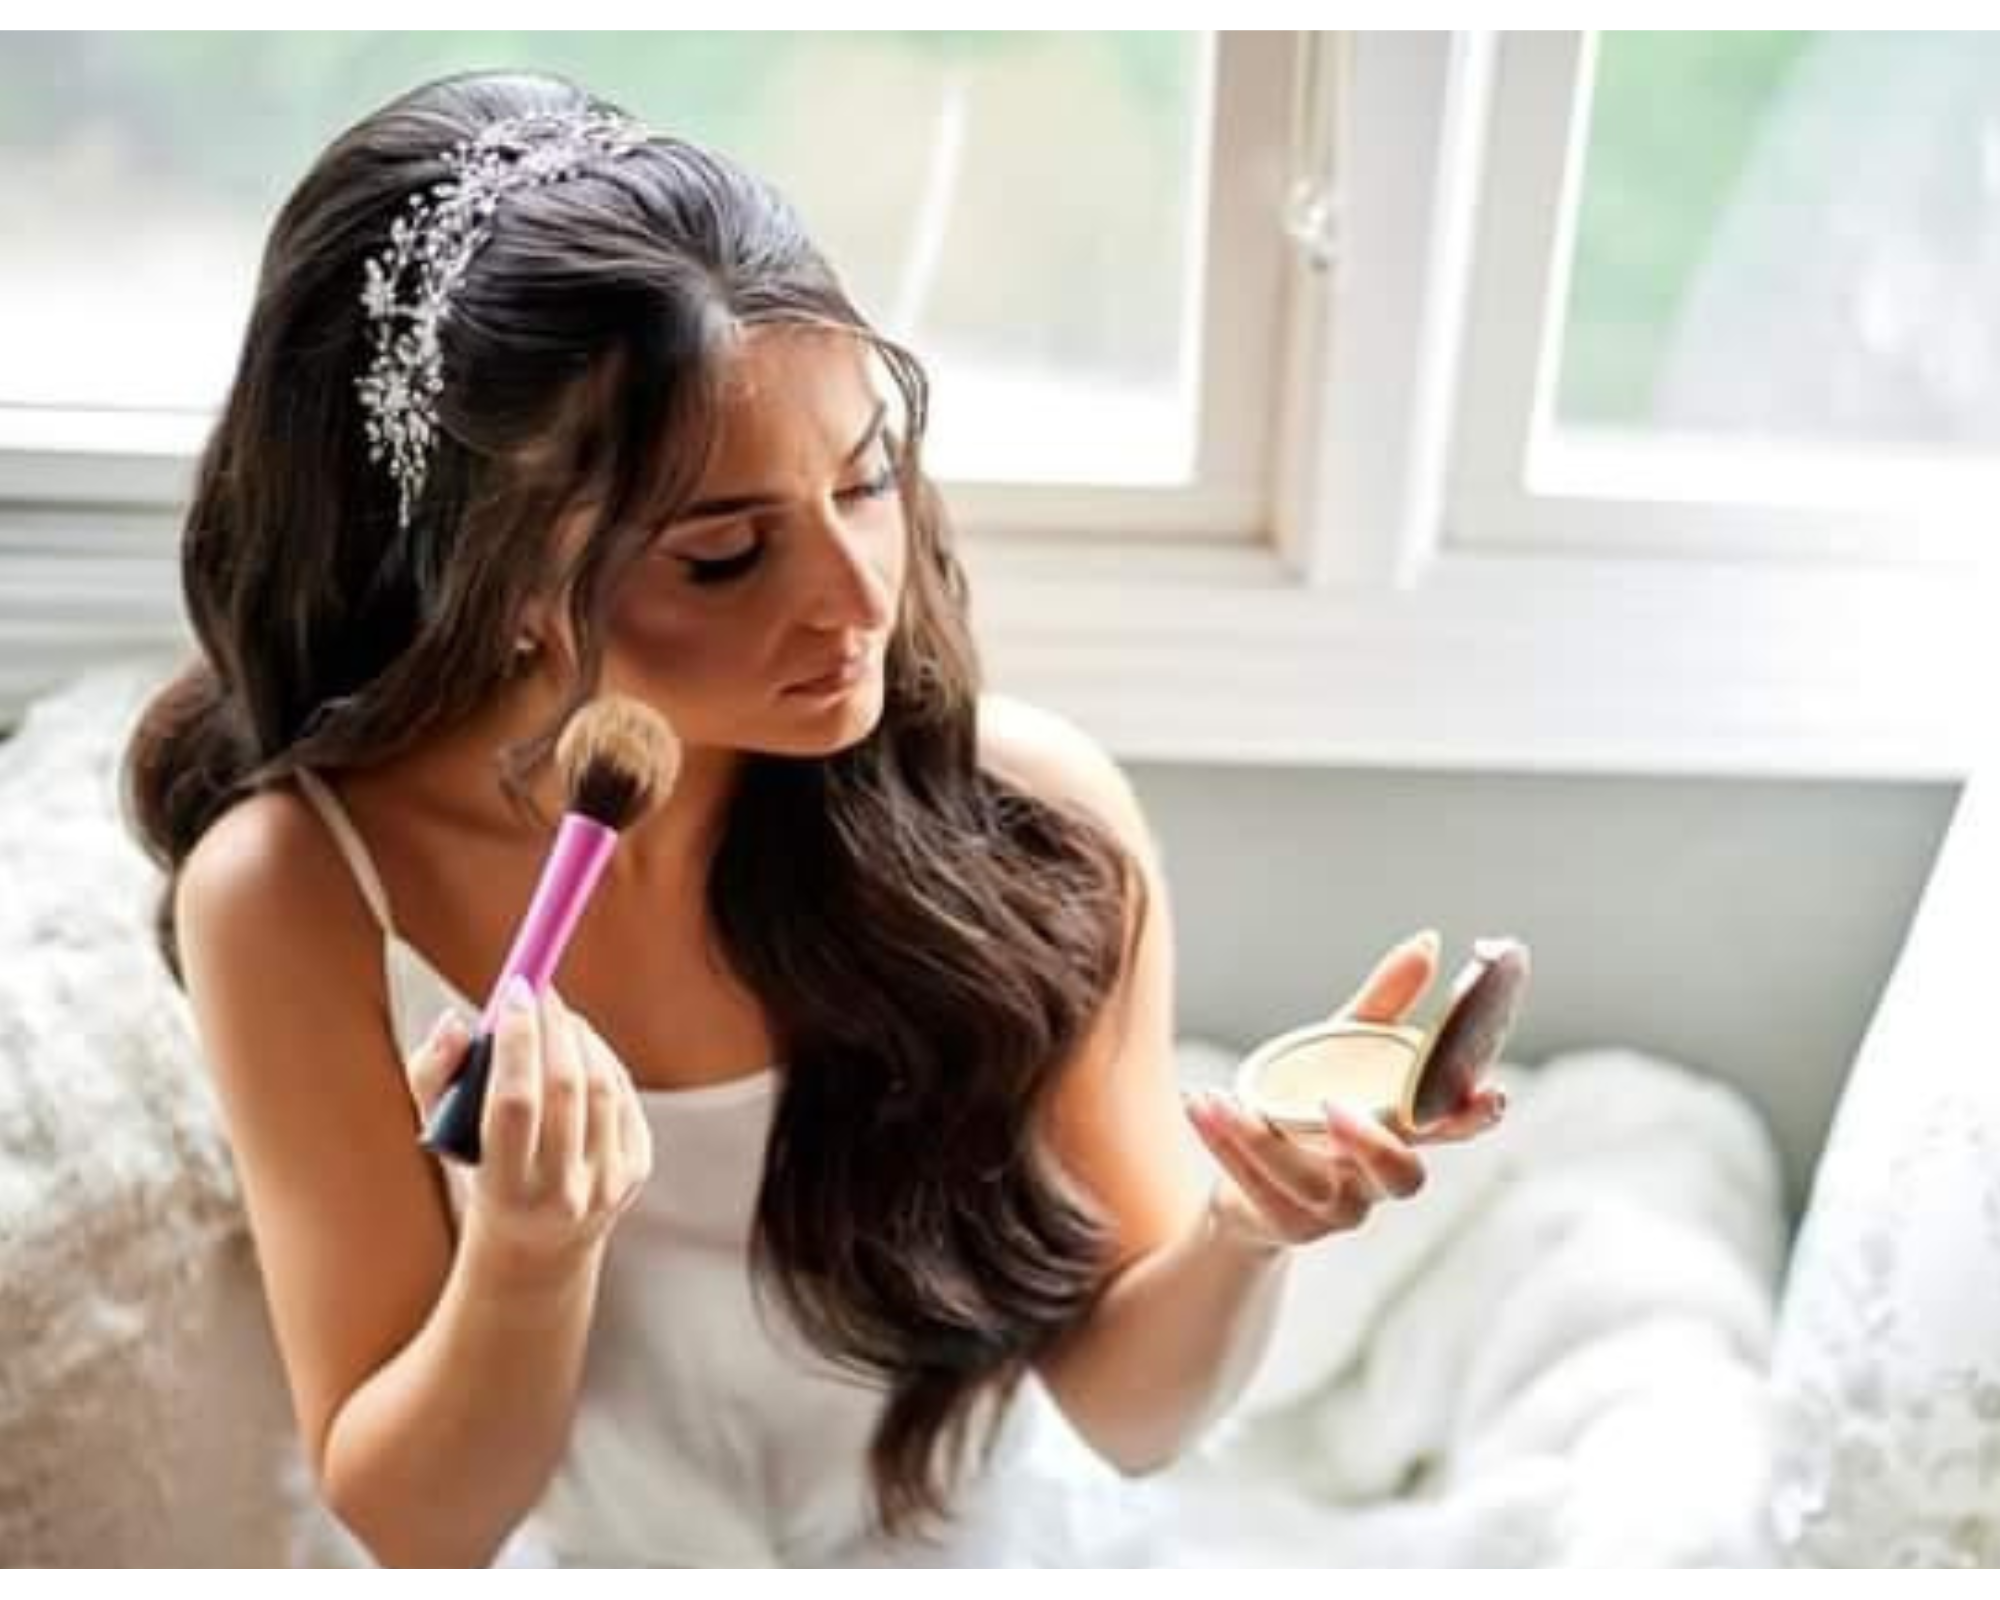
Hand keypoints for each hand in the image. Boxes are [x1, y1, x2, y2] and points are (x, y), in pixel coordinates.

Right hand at [405, 978, 653, 1272]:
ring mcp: (607, 1182)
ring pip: (601, 1084)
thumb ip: (434, 1075)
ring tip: (556, 1016)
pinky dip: (600, 1058)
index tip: (513, 991)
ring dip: (579, 1036)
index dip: (516, 1040)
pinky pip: (622, 1094)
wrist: (538, 1245)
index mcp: (506, 1189)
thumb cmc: (479, 1171)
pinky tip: (579, 1047)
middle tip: (538, 990)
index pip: (515, 1102)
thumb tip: (455, 1021)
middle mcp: (563, 1193)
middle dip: (553, 1027)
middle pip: (566, 1088)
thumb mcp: (442, 1135)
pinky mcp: (637, 1167)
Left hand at [1184, 930, 1506, 1252]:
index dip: (1473, 1114)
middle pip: (1403, 1177)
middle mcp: (1380, 1179)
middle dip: (1376, 1147)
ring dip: (1262, 1140)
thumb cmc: (1312, 1108)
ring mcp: (1337, 1209)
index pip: (1455, 1127)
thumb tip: (1429, 943)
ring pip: (1312, 1185)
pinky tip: (1202, 1102)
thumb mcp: (1343, 1049)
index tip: (1485, 1092)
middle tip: (1333, 1108)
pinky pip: (1257, 1189)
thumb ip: (1383, 1003)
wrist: (1250, 1184)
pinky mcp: (1288, 1224)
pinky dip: (1225, 1144)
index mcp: (1405, 1133)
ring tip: (1224, 1098)